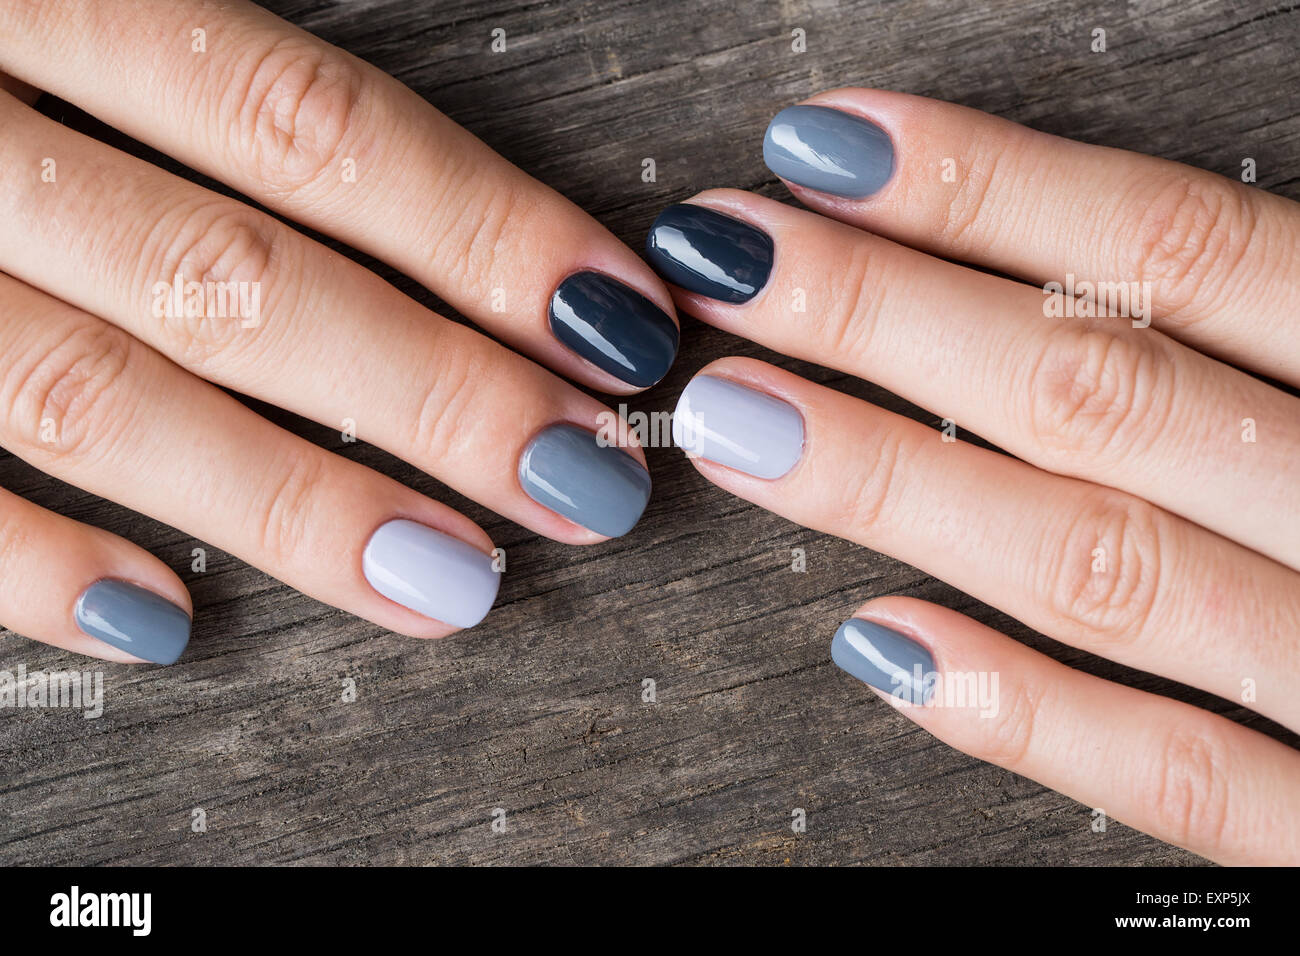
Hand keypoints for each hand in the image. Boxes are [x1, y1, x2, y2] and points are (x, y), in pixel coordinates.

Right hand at [0, 0, 676, 663]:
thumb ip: (194, 59)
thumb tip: (409, 203)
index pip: (304, 122)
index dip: (477, 231)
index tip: (615, 322)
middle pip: (229, 272)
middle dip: (428, 394)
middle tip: (578, 478)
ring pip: (84, 388)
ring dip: (283, 502)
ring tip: (446, 580)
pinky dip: (22, 562)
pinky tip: (159, 620)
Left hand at [647, 89, 1299, 863]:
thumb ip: (1286, 323)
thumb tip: (1120, 243)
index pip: (1182, 248)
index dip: (987, 191)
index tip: (822, 150)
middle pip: (1103, 388)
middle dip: (890, 317)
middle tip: (726, 261)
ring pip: (1108, 564)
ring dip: (903, 488)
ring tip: (737, 421)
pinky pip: (1185, 784)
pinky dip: (1034, 716)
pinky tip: (879, 651)